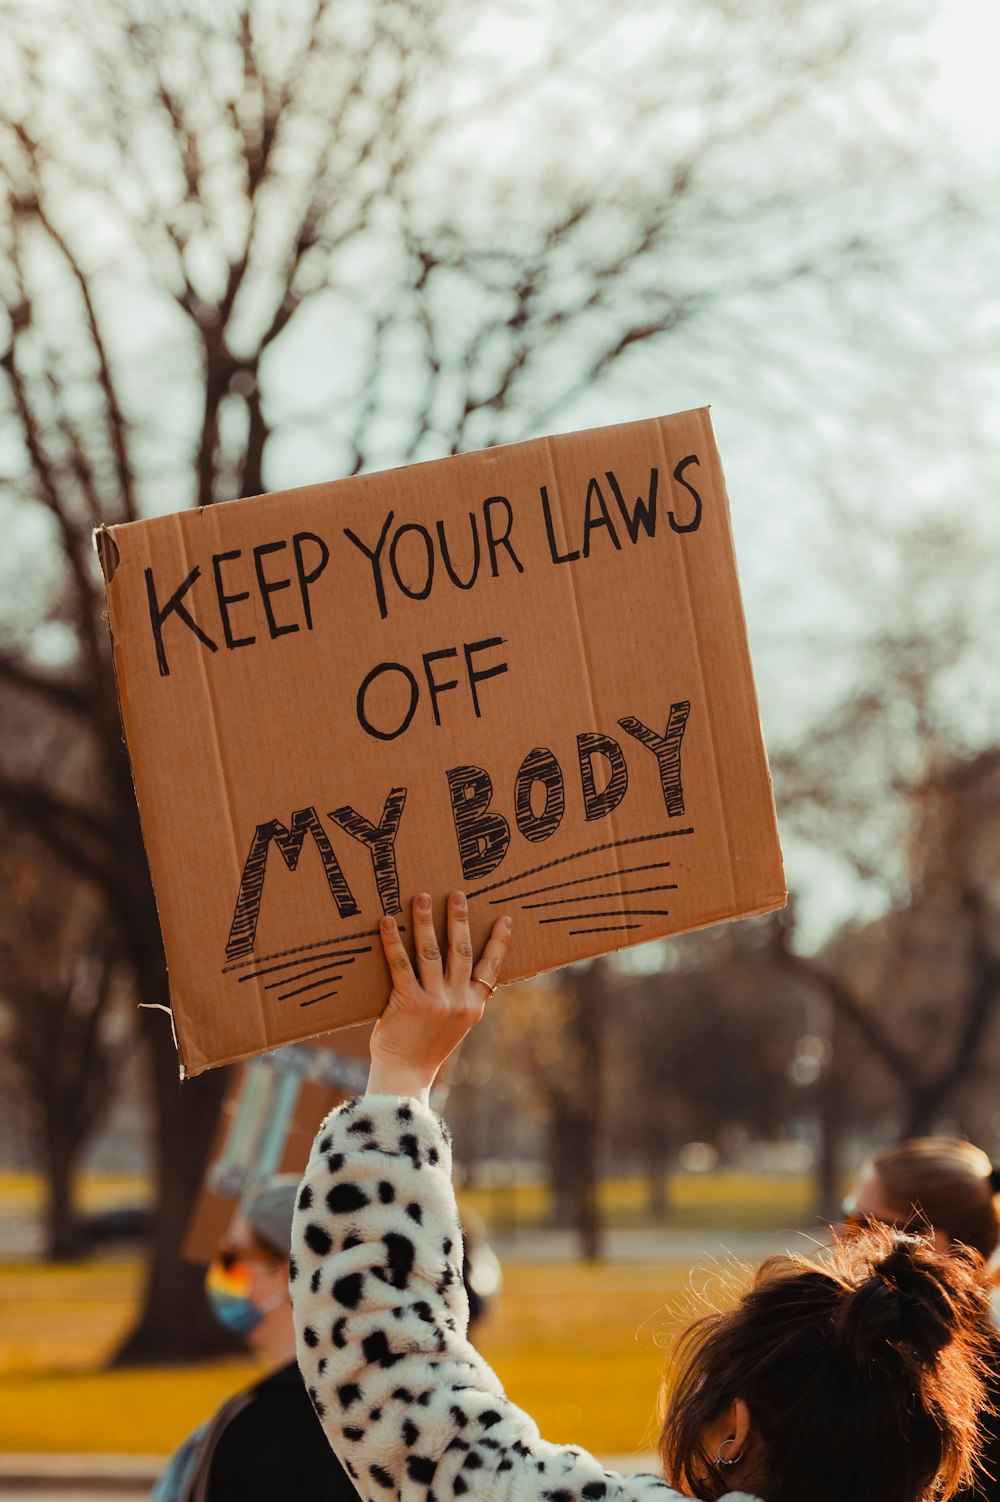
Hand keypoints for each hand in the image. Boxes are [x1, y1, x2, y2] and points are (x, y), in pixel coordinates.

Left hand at [367, 891, 511, 1100]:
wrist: (405, 1075)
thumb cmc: (425, 1047)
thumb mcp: (455, 1024)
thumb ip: (459, 997)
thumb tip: (455, 965)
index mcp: (473, 1005)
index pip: (490, 968)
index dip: (498, 942)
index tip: (505, 918)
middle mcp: (457, 1001)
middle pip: (460, 951)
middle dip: (459, 919)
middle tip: (456, 893)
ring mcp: (434, 1001)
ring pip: (431, 952)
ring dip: (425, 922)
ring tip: (421, 897)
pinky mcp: (408, 1003)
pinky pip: (400, 965)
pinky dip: (393, 941)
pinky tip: (387, 922)